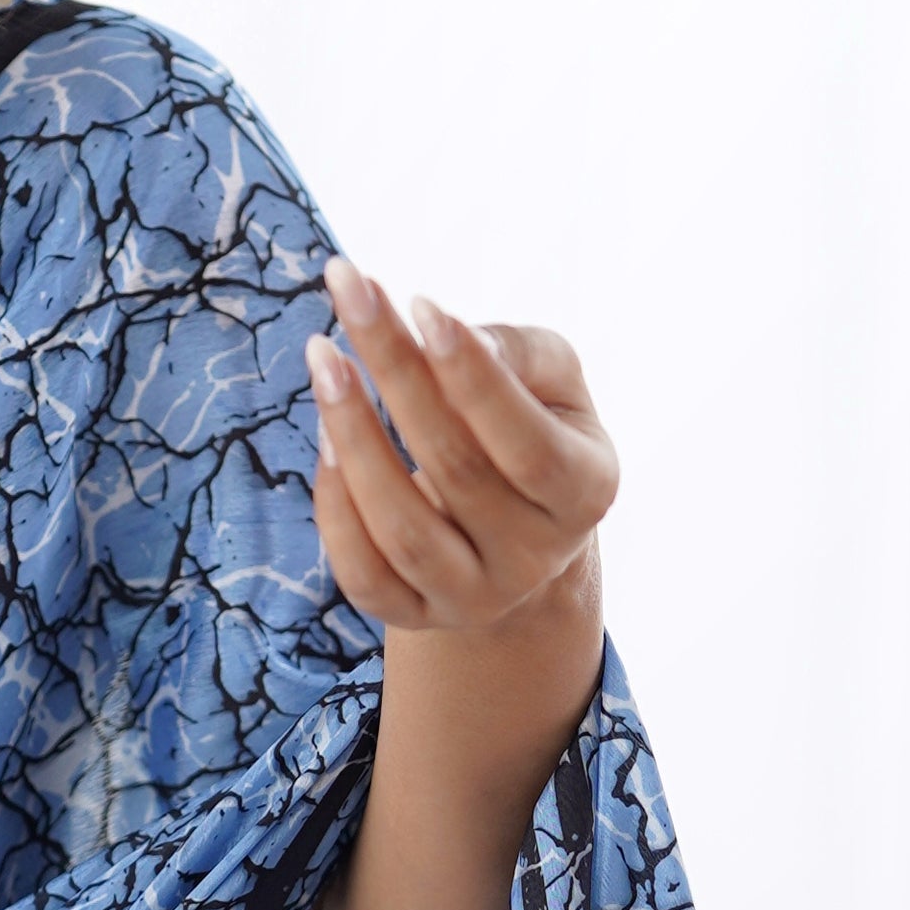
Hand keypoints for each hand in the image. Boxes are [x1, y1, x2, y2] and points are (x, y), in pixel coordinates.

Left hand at [307, 261, 616, 640]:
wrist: (513, 528)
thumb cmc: (531, 425)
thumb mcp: (552, 381)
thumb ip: (519, 352)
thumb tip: (453, 335)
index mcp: (587, 492)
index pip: (528, 443)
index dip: (472, 376)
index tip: (420, 304)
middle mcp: (536, 557)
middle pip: (456, 470)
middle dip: (395, 373)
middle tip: (350, 295)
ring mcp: (474, 596)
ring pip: (402, 529)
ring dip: (352, 436)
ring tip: (324, 358)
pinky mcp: (415, 615)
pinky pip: (362, 572)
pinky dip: (333, 502)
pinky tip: (323, 432)